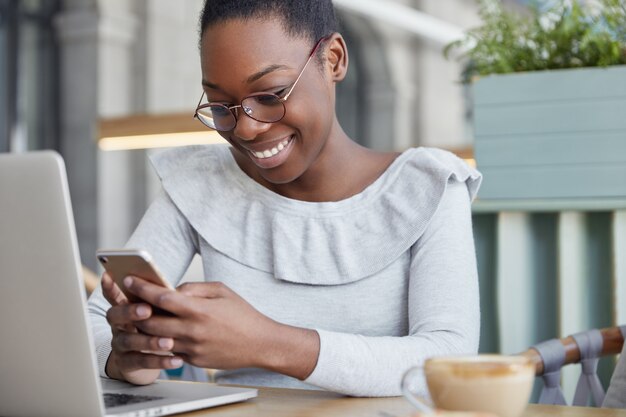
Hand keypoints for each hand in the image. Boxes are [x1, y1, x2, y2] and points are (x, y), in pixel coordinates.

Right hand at [101, 273, 182, 384]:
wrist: (146, 360)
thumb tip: (175, 290)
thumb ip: (160, 301)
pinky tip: (176, 360)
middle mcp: (118, 325)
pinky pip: (141, 361)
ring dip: (149, 340)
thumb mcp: (156, 312)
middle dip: (130, 311)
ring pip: (130, 340)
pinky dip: (159, 360)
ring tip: (169, 342)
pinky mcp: (127, 363)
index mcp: (125, 308)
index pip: (115, 294)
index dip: (109, 286)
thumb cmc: (156, 328)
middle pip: (116, 315)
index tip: (108, 275)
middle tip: (147, 310)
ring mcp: (120, 344)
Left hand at [123, 278, 319, 377]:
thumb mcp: (222, 291)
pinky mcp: (194, 361)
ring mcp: (192, 348)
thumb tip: (173, 290)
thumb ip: (194, 288)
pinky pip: (170, 350)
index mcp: (199, 310)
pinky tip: (163, 331)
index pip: (161, 298)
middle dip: (136, 310)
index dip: (142, 288)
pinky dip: (163, 340)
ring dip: (146, 327)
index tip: (129, 280)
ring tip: (142, 316)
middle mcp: (192, 330)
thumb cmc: (243, 314)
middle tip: (129, 300)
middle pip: (150, 321)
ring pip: (156, 338)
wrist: (260, 344)